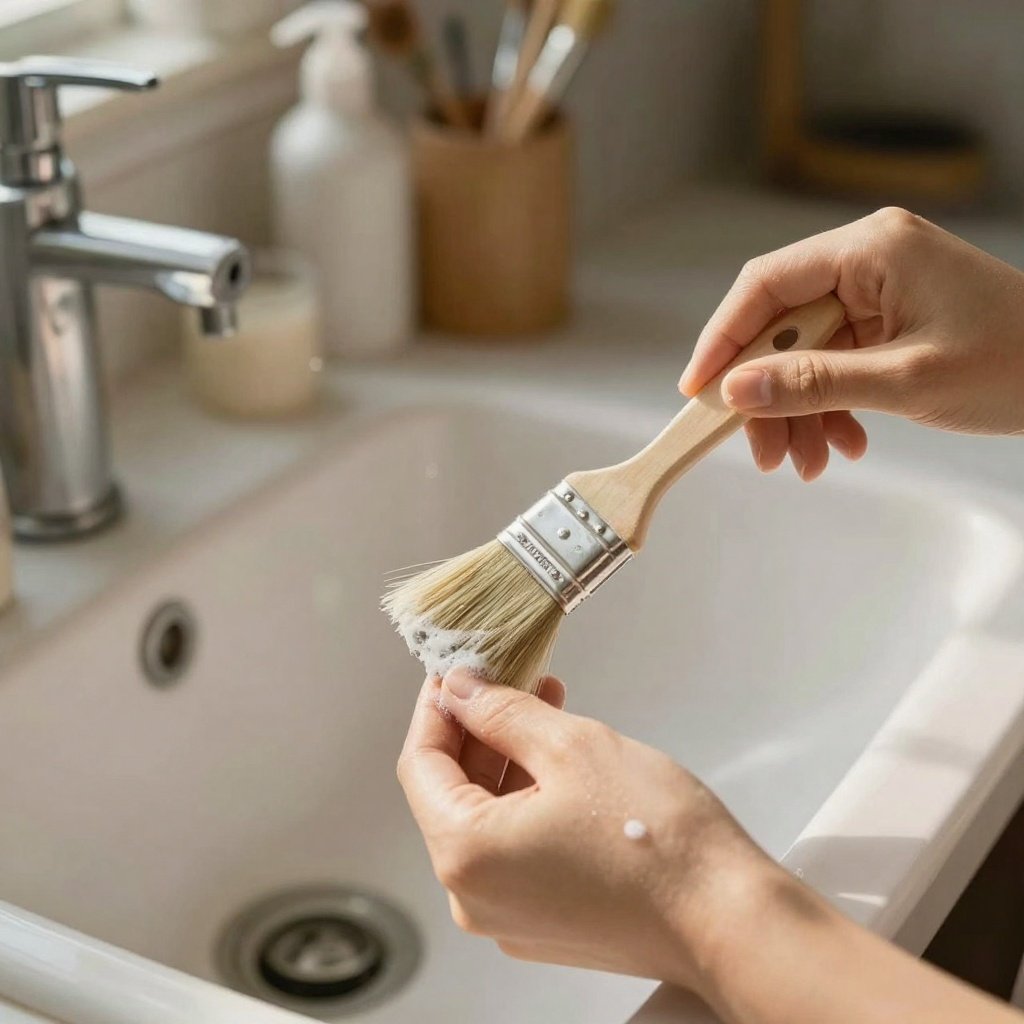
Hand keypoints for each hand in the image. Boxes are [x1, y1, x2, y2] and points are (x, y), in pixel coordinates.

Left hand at [397, 671, 774, 996]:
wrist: (729, 920)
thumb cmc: (659, 841)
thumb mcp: (571, 747)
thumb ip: (501, 713)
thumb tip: (461, 692)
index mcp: (466, 856)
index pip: (420, 764)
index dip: (437, 708)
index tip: (455, 670)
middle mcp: (475, 897)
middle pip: (452, 793)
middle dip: (480, 728)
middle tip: (509, 678)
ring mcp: (509, 916)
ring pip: (487, 818)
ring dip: (509, 759)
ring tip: (545, 707)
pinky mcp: (545, 922)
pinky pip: (515, 847)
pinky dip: (528, 798)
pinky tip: (560, 761)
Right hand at [679, 207, 1023, 480]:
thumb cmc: (1016, 362)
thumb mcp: (904, 380)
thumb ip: (813, 384)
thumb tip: (735, 391)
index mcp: (870, 250)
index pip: (765, 286)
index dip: (722, 340)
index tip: (698, 393)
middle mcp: (868, 260)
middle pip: (782, 326)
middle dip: (768, 394)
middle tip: (764, 453)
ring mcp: (880, 290)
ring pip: (807, 352)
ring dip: (799, 410)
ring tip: (808, 464)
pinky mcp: (892, 319)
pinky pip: (838, 362)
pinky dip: (831, 405)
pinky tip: (845, 443)